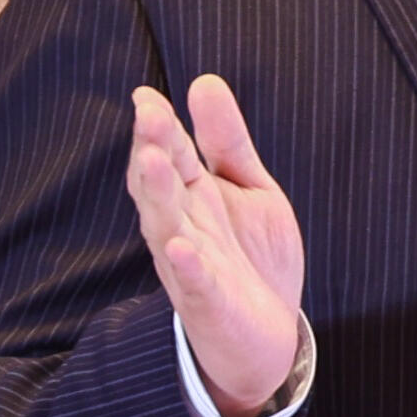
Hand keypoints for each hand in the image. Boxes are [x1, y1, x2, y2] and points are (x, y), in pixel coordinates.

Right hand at [127, 75, 304, 416]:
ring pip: (166, 226)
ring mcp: (191, 264)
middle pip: (161, 184)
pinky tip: (180, 246)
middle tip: (149, 115)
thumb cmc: (251, 257)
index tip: (147, 96)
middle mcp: (182, 225)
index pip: (171, 153)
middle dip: (155, 150)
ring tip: (153, 163)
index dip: (159, 126)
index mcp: (192, 194)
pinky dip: (185, 265)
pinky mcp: (208, 302)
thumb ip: (228, 141)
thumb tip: (203, 81)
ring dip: (158, 197)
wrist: (269, 335)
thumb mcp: (249, 188)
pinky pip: (193, 282)